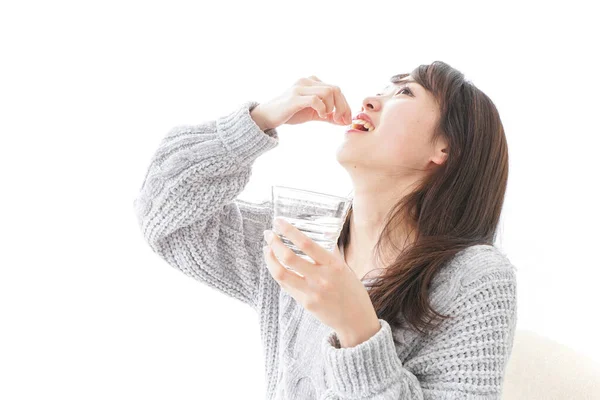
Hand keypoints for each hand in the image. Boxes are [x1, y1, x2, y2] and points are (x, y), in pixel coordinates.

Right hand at [250, 75, 352, 129]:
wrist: (268, 116)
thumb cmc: (290, 113)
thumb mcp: (313, 114)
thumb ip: (328, 116)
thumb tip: (344, 121)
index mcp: (313, 82)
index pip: (336, 89)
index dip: (345, 105)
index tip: (347, 120)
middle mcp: (307, 81)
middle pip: (335, 89)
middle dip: (342, 106)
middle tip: (341, 121)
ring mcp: (300, 87)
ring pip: (328, 92)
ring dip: (333, 107)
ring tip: (328, 117)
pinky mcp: (294, 97)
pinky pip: (315, 99)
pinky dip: (322, 108)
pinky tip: (320, 116)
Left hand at [262, 218, 379, 344]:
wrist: (356, 320)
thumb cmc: (352, 291)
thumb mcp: (345, 268)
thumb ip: (329, 253)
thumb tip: (318, 234)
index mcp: (333, 265)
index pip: (306, 244)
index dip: (289, 231)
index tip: (278, 221)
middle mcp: (321, 278)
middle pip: (288, 258)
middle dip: (274, 243)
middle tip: (268, 234)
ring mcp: (311, 292)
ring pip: (281, 273)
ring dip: (270, 259)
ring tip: (267, 249)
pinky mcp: (305, 303)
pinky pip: (286, 285)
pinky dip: (278, 272)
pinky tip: (275, 265)